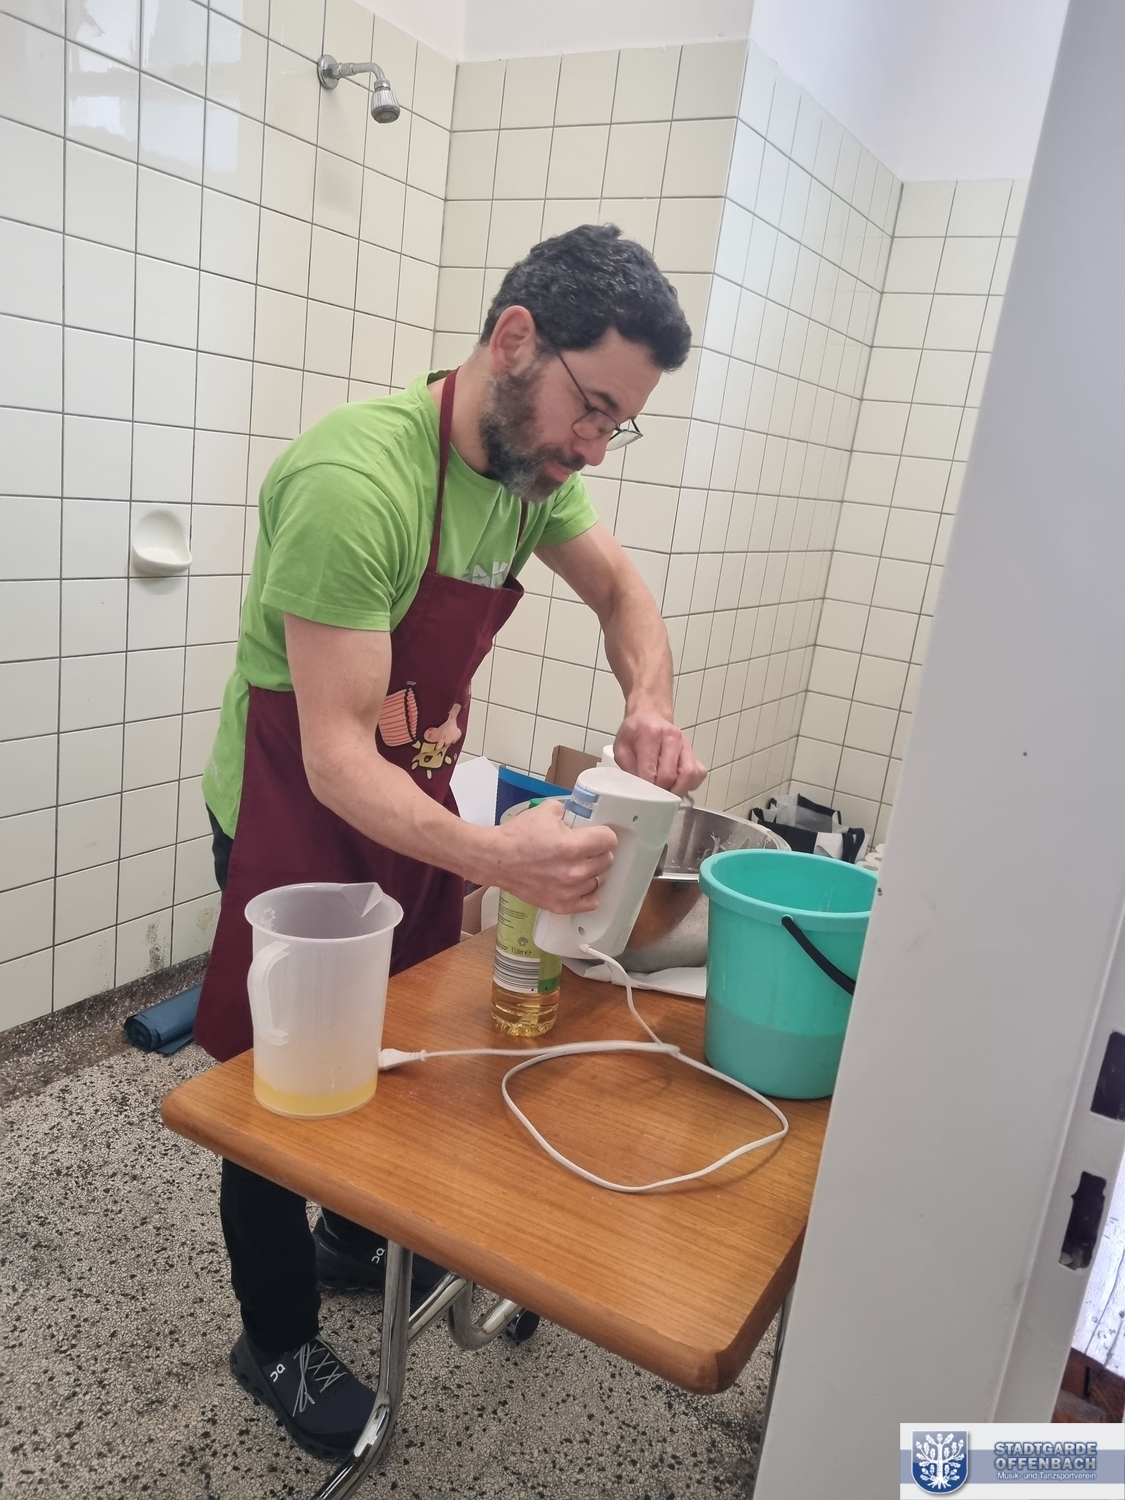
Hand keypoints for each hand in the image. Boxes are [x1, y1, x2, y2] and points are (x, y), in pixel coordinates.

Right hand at [483, 799, 616, 913]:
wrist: (496, 860)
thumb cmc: (518, 836)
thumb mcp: (546, 811)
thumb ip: (569, 811)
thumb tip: (579, 815)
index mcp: (573, 846)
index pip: (609, 840)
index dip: (604, 834)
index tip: (598, 835)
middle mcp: (574, 871)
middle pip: (607, 861)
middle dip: (598, 852)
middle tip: (586, 849)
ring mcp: (568, 891)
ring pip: (599, 881)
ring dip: (592, 872)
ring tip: (578, 865)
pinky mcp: (560, 905)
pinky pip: (590, 902)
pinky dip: (587, 893)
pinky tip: (579, 884)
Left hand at [614, 710, 705, 795]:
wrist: (650, 716)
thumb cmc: (635, 732)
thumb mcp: (621, 747)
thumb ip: (628, 768)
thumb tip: (639, 789)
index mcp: (651, 734)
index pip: (651, 771)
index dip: (646, 789)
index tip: (642, 796)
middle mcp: (672, 737)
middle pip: (670, 776)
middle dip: (661, 792)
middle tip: (652, 797)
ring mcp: (686, 745)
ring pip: (689, 776)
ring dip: (677, 791)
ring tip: (666, 795)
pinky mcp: (694, 753)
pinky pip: (698, 775)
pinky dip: (689, 785)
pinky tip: (677, 784)